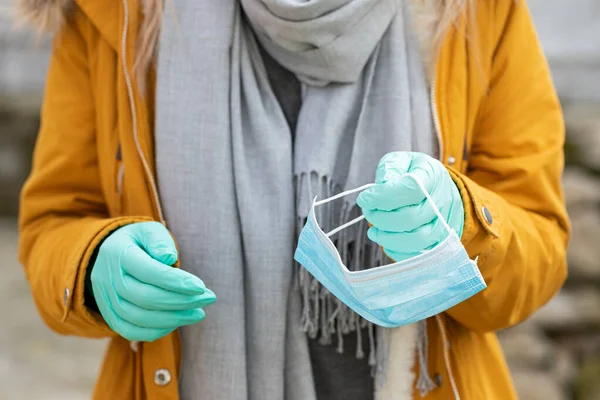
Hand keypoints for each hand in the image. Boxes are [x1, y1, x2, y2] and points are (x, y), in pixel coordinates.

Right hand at [91, 221, 214, 341]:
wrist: (108, 256)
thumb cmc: (138, 242)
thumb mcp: (148, 231)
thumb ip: (159, 240)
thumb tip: (169, 258)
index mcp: (119, 254)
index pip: (149, 272)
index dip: (177, 282)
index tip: (202, 287)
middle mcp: (108, 280)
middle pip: (146, 298)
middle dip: (181, 301)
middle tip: (208, 299)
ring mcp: (106, 300)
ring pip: (139, 318)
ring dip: (173, 318)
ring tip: (199, 313)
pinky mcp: (110, 316)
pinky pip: (131, 331)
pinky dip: (157, 330)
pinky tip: (178, 321)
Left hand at [356, 152, 463, 261]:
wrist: (441, 189)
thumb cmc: (416, 174)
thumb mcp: (402, 161)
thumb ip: (390, 169)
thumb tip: (381, 187)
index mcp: (432, 175)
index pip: (411, 188)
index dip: (383, 196)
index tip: (364, 198)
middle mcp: (443, 201)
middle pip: (411, 217)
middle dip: (381, 217)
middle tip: (368, 212)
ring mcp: (445, 224)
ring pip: (417, 240)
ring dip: (388, 237)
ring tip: (374, 231)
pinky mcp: (441, 242)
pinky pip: (420, 255)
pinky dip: (398, 252)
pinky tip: (386, 241)